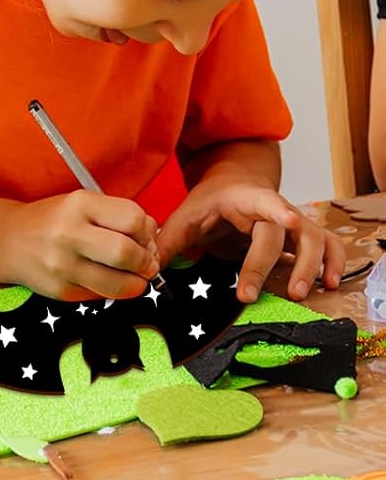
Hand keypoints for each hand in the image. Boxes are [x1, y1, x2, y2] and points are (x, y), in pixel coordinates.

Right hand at [4, 191, 159, 300]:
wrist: (8, 241)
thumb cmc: (53, 221)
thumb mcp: (82, 204)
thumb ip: (118, 217)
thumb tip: (154, 242)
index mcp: (79, 205)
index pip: (133, 219)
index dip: (147, 232)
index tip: (145, 238)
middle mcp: (68, 233)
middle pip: (127, 253)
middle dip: (146, 262)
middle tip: (146, 264)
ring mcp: (62, 265)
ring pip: (119, 284)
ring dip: (136, 284)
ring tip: (133, 276)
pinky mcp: (60, 290)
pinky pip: (101, 296)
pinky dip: (112, 291)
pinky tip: (105, 280)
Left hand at [157, 179, 343, 302]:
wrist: (233, 184)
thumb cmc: (209, 203)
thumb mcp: (184, 218)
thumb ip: (166, 243)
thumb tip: (145, 272)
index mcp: (243, 199)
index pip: (263, 201)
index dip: (276, 210)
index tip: (289, 220)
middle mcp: (275, 208)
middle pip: (280, 232)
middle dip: (265, 264)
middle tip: (249, 295)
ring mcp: (294, 222)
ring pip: (314, 238)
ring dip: (309, 265)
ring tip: (299, 293)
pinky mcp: (303, 237)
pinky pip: (330, 246)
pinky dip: (335, 262)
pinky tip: (330, 284)